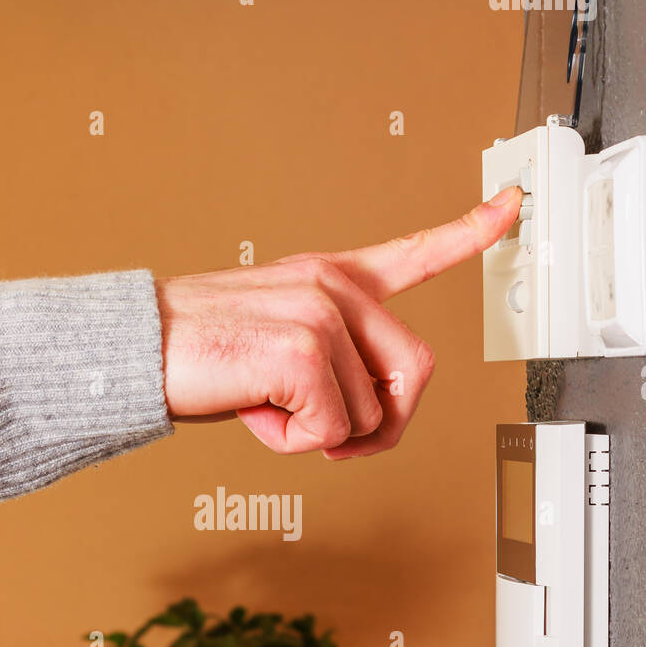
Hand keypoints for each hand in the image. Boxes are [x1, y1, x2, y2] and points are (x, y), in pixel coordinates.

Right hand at [157, 186, 521, 458]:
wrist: (135, 350)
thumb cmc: (199, 354)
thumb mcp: (278, 348)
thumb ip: (335, 367)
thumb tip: (364, 421)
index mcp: (330, 278)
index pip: (413, 253)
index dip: (470, 232)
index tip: (510, 204)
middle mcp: (334, 288)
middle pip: (415, 373)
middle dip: (384, 423)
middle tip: (331, 436)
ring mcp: (322, 315)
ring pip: (371, 415)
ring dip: (319, 434)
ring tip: (265, 405)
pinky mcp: (304, 351)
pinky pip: (333, 431)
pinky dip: (293, 442)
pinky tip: (254, 409)